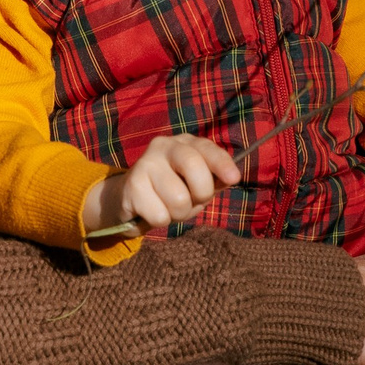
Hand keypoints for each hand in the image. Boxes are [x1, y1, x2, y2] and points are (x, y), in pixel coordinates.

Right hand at [84, 134, 241, 233]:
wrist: (130, 199)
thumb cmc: (172, 190)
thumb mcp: (197, 183)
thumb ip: (214, 179)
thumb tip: (231, 177)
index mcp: (185, 143)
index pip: (206, 148)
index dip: (221, 163)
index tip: (233, 178)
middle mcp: (163, 146)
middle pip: (193, 166)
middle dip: (201, 193)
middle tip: (193, 200)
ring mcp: (145, 163)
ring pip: (178, 199)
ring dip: (179, 213)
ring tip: (169, 207)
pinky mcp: (132, 185)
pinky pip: (160, 215)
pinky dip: (161, 221)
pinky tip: (152, 210)